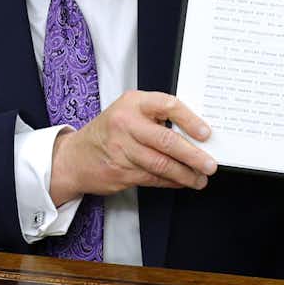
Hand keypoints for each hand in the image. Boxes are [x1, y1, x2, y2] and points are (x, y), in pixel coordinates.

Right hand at [48, 91, 216, 203]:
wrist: (74, 157)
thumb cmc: (108, 132)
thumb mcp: (128, 112)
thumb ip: (155, 117)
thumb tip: (194, 133)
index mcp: (132, 103)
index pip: (167, 105)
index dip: (190, 120)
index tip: (206, 133)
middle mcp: (126, 124)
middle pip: (167, 140)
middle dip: (193, 155)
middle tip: (210, 164)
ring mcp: (122, 149)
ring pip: (162, 164)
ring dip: (185, 174)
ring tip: (199, 178)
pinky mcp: (121, 171)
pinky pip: (153, 177)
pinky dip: (171, 181)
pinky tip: (181, 181)